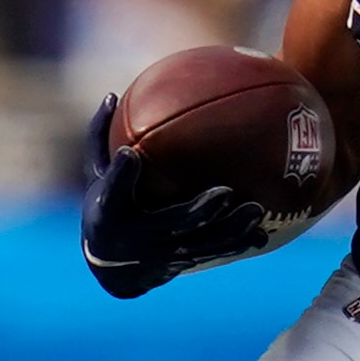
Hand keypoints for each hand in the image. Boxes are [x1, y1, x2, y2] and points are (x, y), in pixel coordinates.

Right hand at [77, 96, 278, 299]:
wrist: (110, 266)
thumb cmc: (107, 204)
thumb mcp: (96, 175)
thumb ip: (101, 138)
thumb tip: (112, 95)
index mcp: (109, 211)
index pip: (112, 191)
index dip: (120, 175)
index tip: (130, 154)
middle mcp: (135, 237)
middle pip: (171, 224)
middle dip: (198, 211)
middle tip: (225, 192)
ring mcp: (160, 255)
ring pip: (201, 245)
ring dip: (229, 230)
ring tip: (256, 211)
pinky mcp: (180, 264)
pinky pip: (213, 254)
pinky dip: (238, 244)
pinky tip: (263, 235)